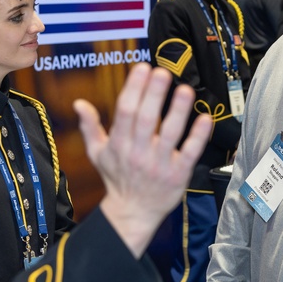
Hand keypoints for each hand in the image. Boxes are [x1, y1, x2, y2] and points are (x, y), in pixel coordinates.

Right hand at [74, 63, 211, 257]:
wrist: (132, 213)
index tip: (143, 68)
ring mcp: (159, 164)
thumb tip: (79, 103)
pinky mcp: (178, 175)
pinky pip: (189, 153)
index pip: (125, 111)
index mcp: (119, 144)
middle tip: (162, 72)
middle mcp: (138, 152)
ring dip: (177, 111)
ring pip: (170, 134)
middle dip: (154, 94)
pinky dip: (197, 136)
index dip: (134, 88)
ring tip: (184, 90)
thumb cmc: (116, 179)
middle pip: (146, 119)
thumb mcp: (97, 154)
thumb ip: (90, 127)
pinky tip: (204, 118)